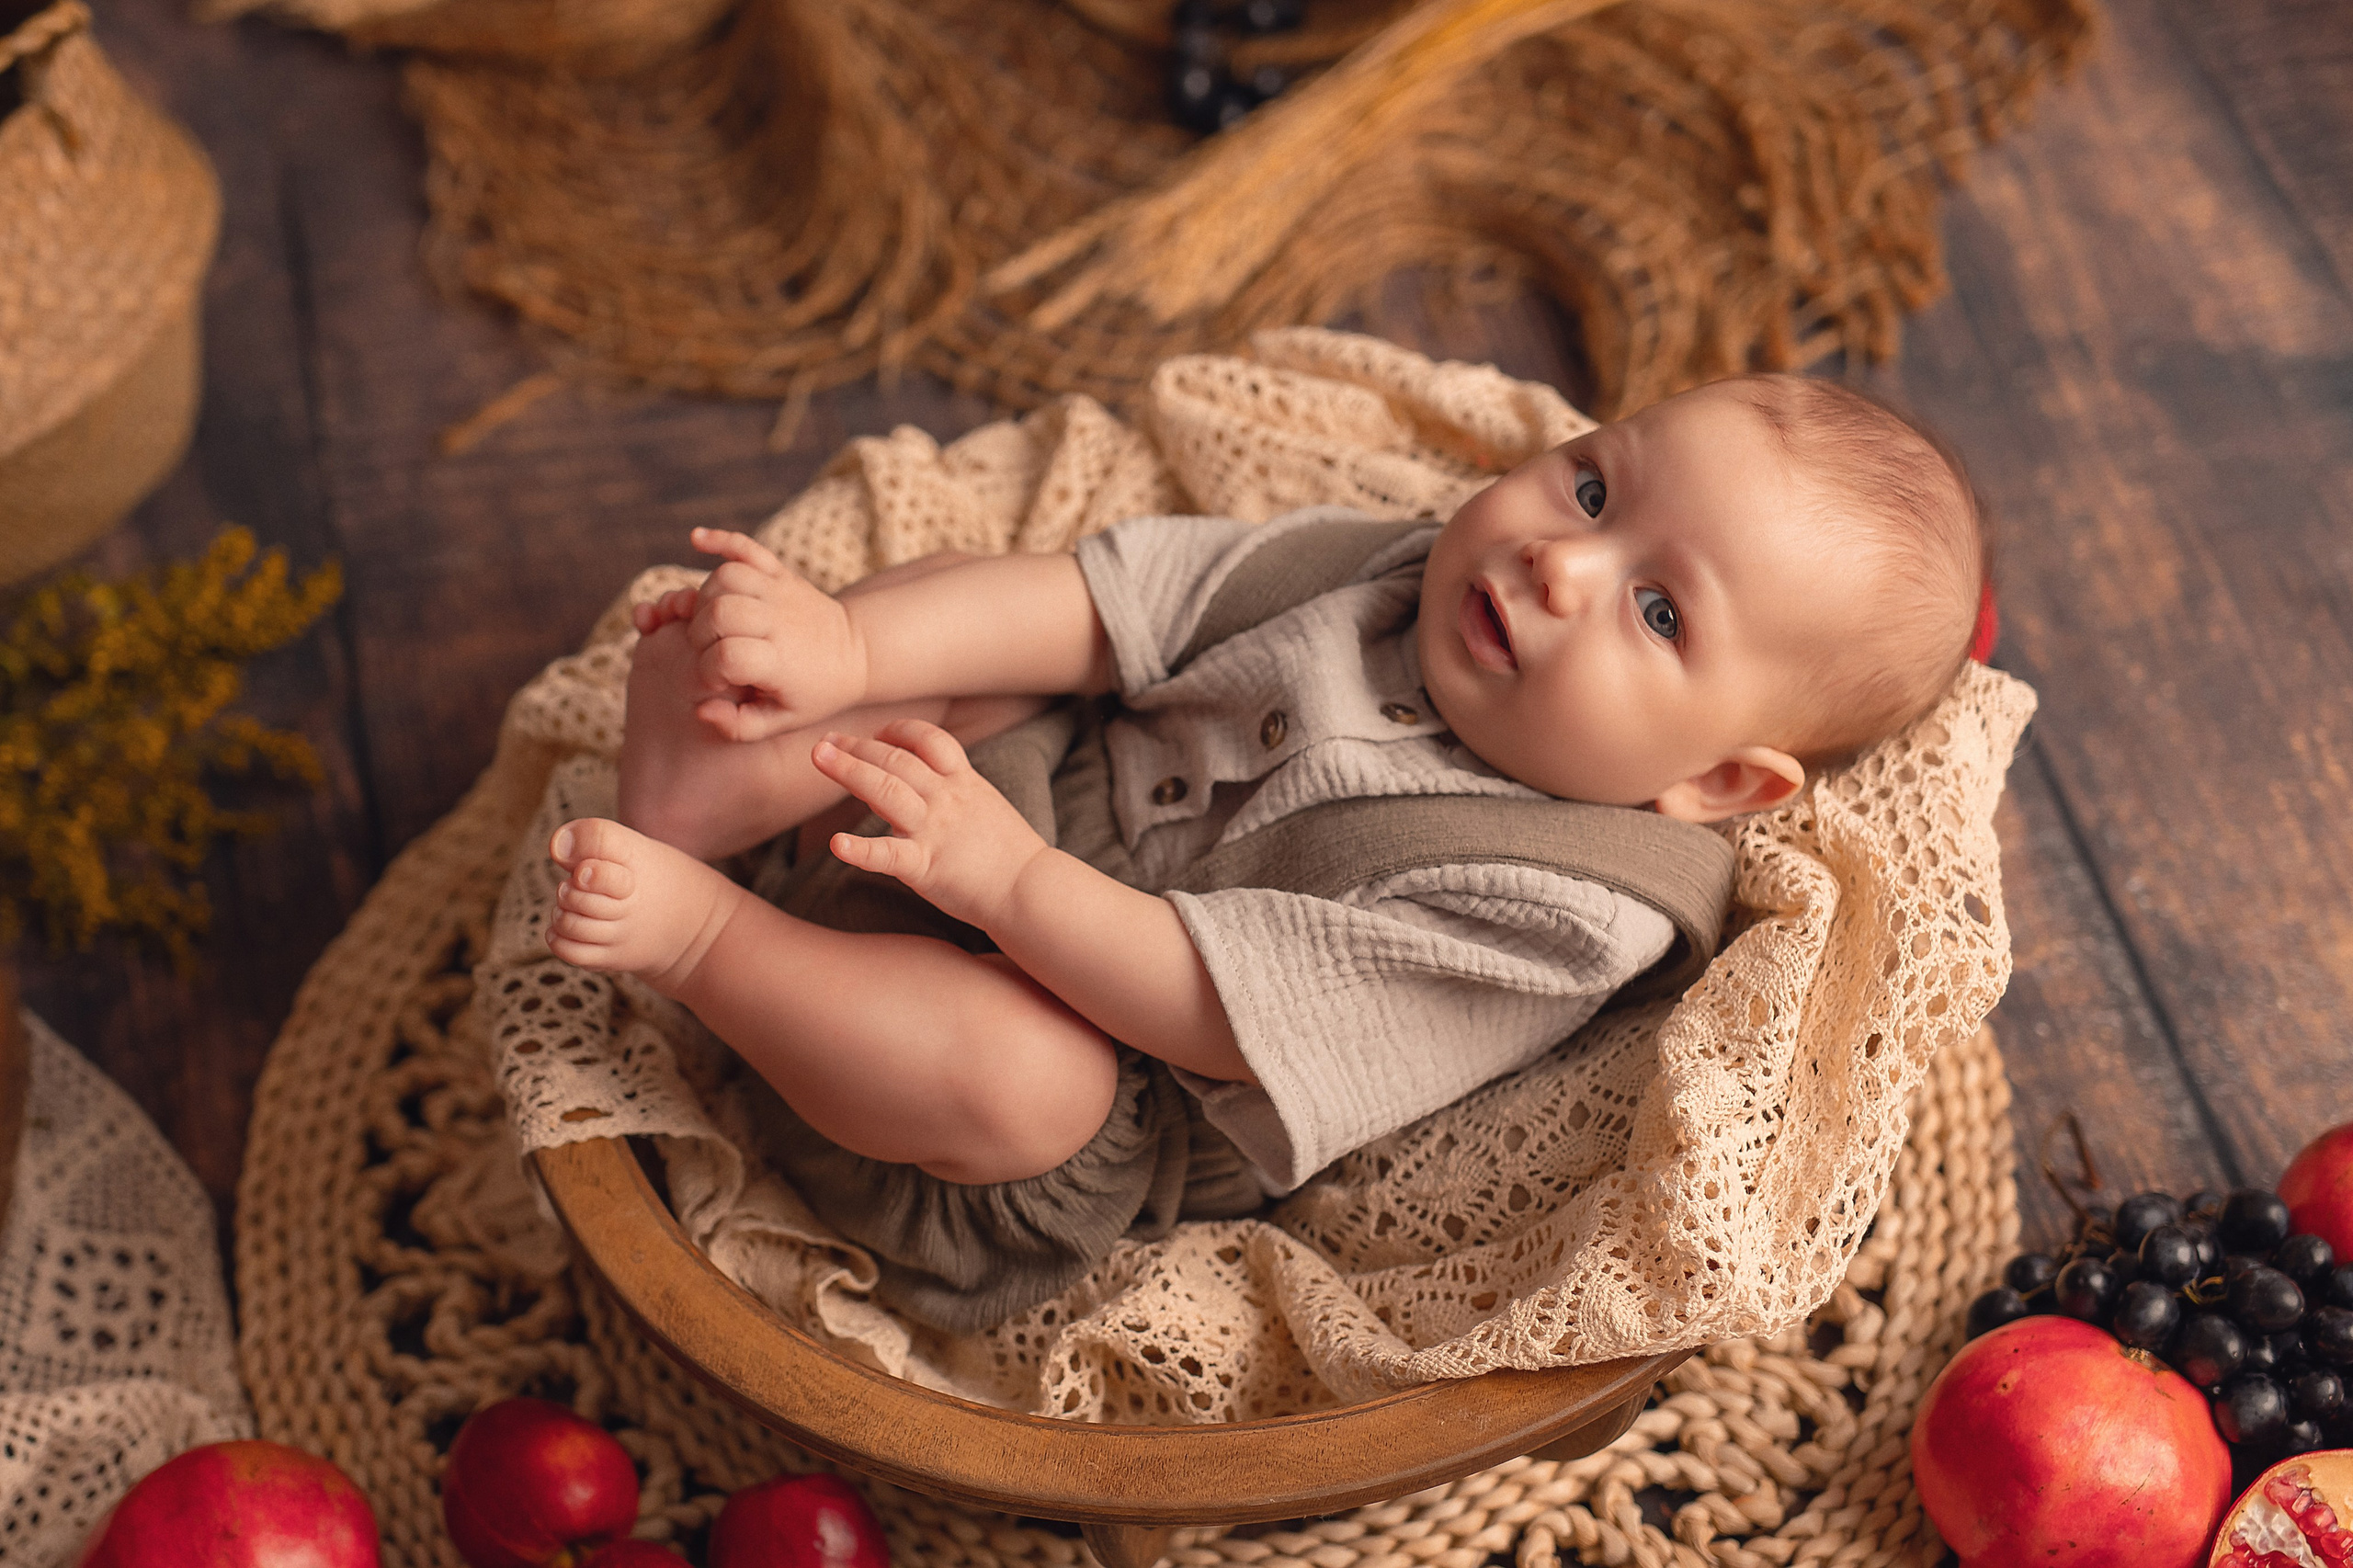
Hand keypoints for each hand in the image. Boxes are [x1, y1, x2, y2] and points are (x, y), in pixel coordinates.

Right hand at [631, 527, 865, 741]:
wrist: (857, 653)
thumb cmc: (814, 692)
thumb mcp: (783, 722)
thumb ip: (738, 725)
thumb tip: (700, 708)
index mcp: (781, 661)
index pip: (726, 656)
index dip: (707, 671)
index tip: (713, 682)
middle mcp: (780, 621)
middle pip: (720, 612)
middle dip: (699, 633)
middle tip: (707, 649)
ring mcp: (780, 591)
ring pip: (726, 577)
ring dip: (704, 597)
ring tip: (709, 620)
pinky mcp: (780, 572)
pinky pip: (746, 546)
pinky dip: (719, 539)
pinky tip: (695, 540)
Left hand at [811, 720, 1050, 932]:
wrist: (1032, 890)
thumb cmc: (1010, 855)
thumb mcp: (986, 806)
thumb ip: (956, 792)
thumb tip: (927, 784)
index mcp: (964, 782)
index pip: (929, 739)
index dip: (899, 731)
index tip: (877, 734)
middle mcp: (946, 799)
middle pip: (896, 760)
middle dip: (857, 747)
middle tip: (825, 741)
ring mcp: (935, 830)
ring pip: (886, 790)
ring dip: (849, 770)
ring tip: (819, 756)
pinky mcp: (926, 867)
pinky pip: (888, 855)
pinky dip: (860, 850)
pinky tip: (836, 844)